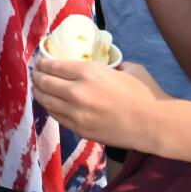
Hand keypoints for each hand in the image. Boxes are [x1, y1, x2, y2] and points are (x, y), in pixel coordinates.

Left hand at [31, 55, 168, 149]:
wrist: (153, 123)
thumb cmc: (144, 92)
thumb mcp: (126, 68)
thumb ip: (108, 65)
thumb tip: (101, 66)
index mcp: (88, 72)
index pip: (53, 65)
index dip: (42, 63)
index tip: (40, 61)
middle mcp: (77, 91)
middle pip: (45, 83)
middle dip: (37, 77)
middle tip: (36, 74)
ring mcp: (76, 113)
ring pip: (46, 101)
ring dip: (40, 93)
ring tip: (39, 89)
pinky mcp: (79, 130)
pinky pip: (57, 117)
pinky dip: (51, 108)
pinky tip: (52, 104)